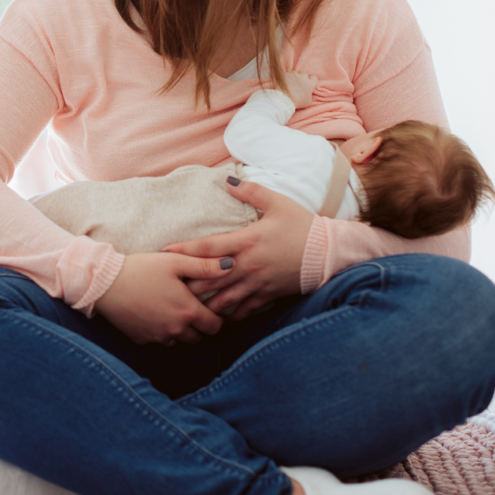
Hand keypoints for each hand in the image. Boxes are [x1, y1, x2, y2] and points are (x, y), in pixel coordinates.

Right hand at [95, 252, 233, 344]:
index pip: (214, 326)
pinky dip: (162, 332)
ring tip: (173, 311)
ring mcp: (158, 337)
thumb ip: (205, 266)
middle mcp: (175, 329)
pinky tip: (154, 314)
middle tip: (191, 308)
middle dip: (199, 326)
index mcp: (187, 311)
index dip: (217, 318)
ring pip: (179, 341)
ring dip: (181, 331)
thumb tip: (231, 265)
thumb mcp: (175, 261)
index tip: (211, 308)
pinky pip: (159, 341)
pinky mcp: (142, 340)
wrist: (105, 283)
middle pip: (199, 337)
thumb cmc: (141, 268)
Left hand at [163, 179, 312, 319]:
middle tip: (168, 283)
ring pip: (223, 299)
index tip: (164, 252)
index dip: (184, 251)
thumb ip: (251, 192)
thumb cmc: (302, 226)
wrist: (330, 253)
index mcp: (247, 241)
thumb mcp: (278, 203)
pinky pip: (243, 310)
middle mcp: (248, 265)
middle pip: (209, 278)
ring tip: (186, 302)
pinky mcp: (268, 297)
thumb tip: (228, 179)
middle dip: (188, 282)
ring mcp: (258, 284)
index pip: (208, 247)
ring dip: (204, 302)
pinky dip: (228, 313)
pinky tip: (217, 315)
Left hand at [284, 71, 317, 107]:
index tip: (308, 84)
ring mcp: (293, 74)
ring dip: (293, 77)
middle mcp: (303, 77)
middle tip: (298, 84)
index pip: (314, 78)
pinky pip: (286, 73)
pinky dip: (285, 77)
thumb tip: (309, 92)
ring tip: (289, 84)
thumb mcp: (308, 101)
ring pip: (295, 73)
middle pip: (304, 74)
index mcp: (310, 84)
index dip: (311, 81)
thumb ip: (310, 94)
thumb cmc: (297, 102)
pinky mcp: (285, 74)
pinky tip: (283, 82)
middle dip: (302, 78)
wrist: (284, 100)